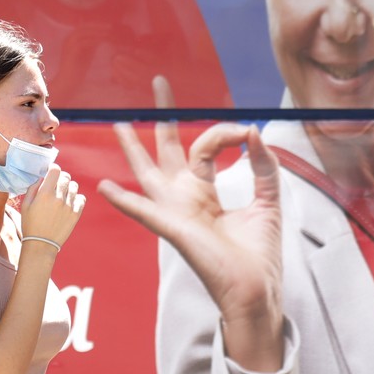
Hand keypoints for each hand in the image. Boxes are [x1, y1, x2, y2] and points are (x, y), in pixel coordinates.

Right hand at [21, 164, 85, 246]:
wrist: (41, 244)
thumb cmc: (30, 224)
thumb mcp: (25, 205)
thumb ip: (33, 188)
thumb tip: (43, 178)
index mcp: (45, 194)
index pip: (55, 170)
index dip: (53, 168)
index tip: (51, 172)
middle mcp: (58, 198)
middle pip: (66, 177)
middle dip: (60, 178)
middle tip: (56, 184)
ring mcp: (69, 206)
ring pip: (74, 186)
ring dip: (68, 187)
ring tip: (62, 194)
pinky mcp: (76, 214)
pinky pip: (81, 198)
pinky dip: (76, 198)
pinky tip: (69, 202)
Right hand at [97, 79, 283, 362]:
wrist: (257, 290)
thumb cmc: (259, 254)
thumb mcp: (268, 200)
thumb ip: (263, 165)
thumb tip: (253, 132)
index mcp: (204, 193)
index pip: (206, 146)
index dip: (224, 133)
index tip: (246, 132)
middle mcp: (185, 199)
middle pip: (169, 151)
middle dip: (163, 118)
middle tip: (159, 83)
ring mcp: (176, 212)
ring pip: (149, 173)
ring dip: (134, 149)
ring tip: (120, 123)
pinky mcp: (174, 229)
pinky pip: (145, 211)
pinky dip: (126, 200)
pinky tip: (105, 187)